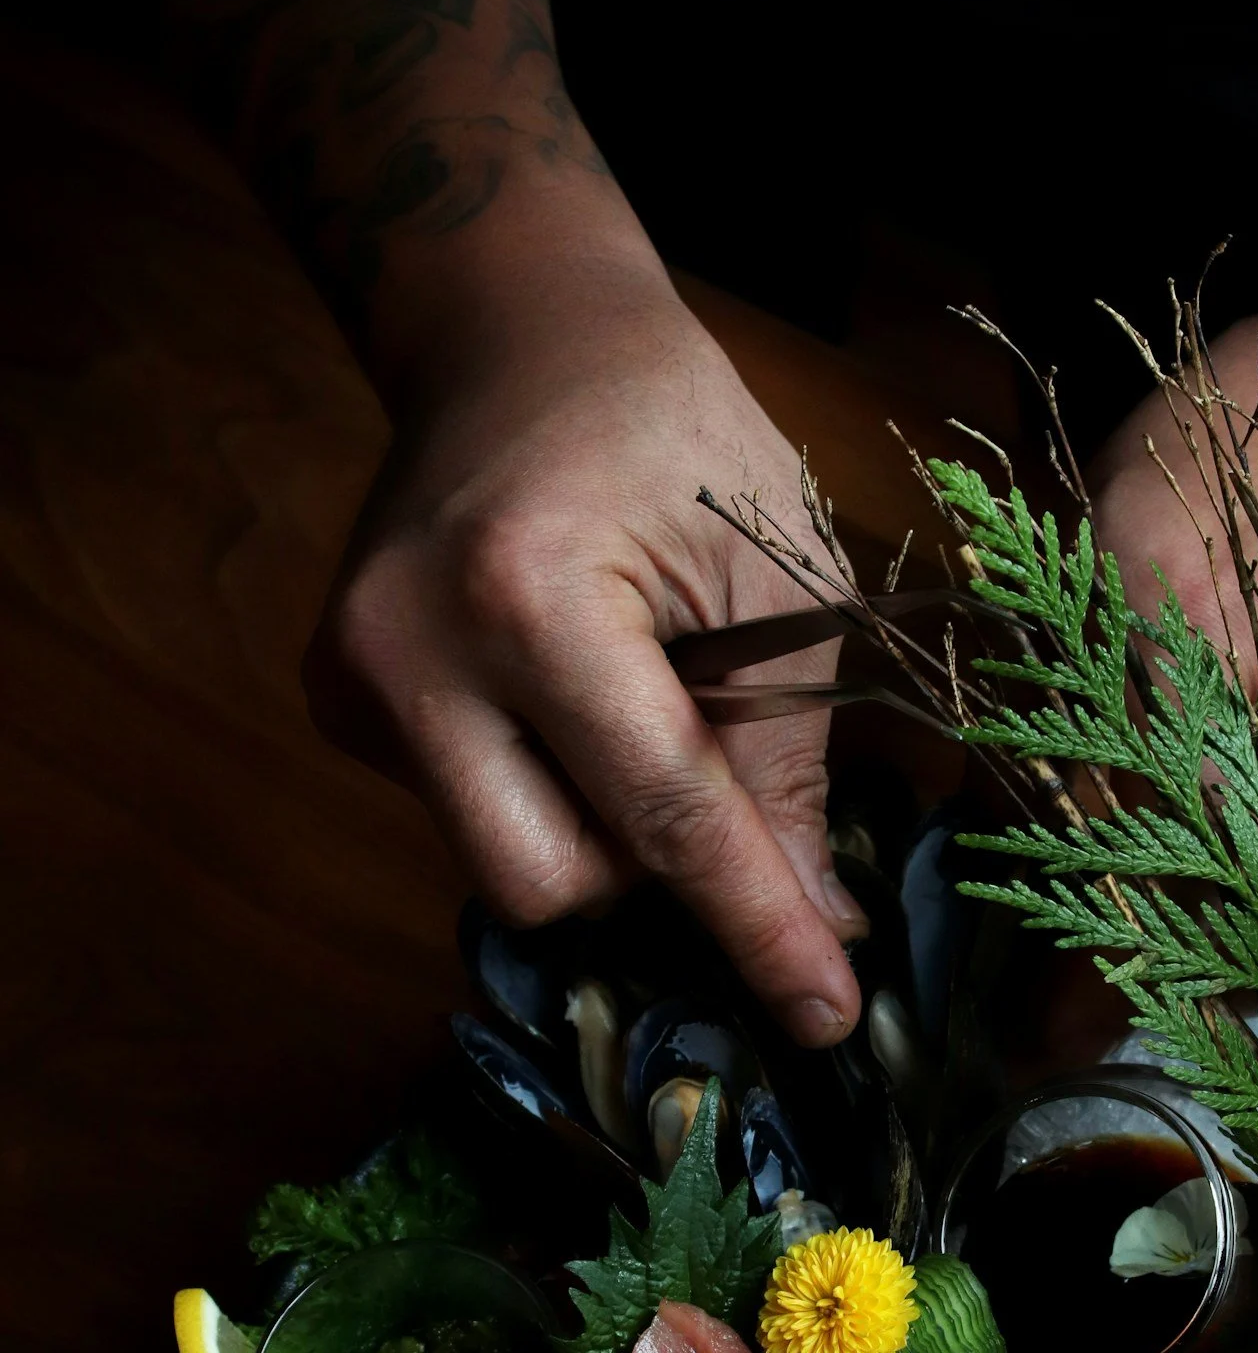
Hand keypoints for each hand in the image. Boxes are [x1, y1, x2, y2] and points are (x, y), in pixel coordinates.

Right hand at [304, 264, 864, 1046]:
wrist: (519, 336)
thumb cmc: (673, 432)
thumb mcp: (775, 572)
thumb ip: (788, 758)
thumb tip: (815, 922)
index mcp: (531, 599)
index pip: (662, 816)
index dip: (756, 924)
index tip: (825, 1016)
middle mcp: (410, 655)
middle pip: (549, 882)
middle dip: (647, 867)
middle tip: (707, 768)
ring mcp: (352, 681)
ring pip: (503, 864)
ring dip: (595, 826)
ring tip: (630, 701)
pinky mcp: (336, 698)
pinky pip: (462, 815)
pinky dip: (538, 789)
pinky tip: (560, 693)